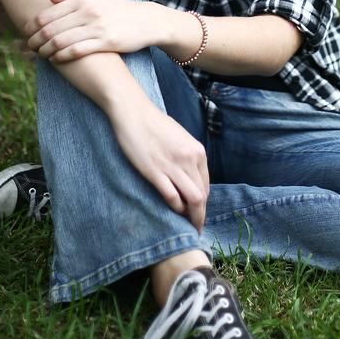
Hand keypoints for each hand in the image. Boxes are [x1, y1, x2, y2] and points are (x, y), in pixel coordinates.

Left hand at [24, 0, 167, 61]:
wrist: (146, 21)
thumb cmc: (119, 7)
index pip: (48, 13)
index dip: (32, 25)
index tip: (26, 32)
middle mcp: (89, 11)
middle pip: (51, 29)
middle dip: (35, 40)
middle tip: (29, 46)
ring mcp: (98, 27)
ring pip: (60, 41)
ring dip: (45, 50)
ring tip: (40, 54)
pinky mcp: (106, 42)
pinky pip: (76, 51)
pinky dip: (61, 57)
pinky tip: (55, 59)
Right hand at [109, 92, 209, 231]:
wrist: (133, 112)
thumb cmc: (154, 124)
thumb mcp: (180, 138)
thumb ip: (188, 156)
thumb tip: (190, 177)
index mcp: (197, 151)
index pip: (206, 186)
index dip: (203, 204)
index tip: (197, 213)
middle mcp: (189, 159)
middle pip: (202, 196)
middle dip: (199, 215)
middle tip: (194, 226)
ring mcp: (173, 166)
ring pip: (192, 199)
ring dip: (191, 216)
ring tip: (187, 226)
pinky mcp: (155, 171)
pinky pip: (172, 196)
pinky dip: (175, 207)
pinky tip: (173, 211)